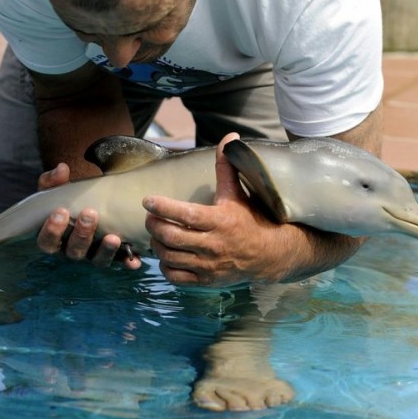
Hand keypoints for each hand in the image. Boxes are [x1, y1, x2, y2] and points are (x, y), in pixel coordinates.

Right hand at [36, 163, 141, 268]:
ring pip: (96, 260)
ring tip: (113, 238)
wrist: (91, 203)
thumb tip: (62, 169)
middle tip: (90, 214)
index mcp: (55, 237)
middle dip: (81, 234)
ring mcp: (93, 255)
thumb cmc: (69, 199)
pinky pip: (120, 263)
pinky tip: (134, 260)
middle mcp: (73, 250)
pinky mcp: (113, 256)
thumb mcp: (57, 190)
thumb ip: (54, 181)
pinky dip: (127, 262)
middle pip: (73, 251)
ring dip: (105, 250)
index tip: (61, 211)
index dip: (52, 230)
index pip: (47, 241)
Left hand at [143, 133, 301, 286]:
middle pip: (171, 237)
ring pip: (170, 257)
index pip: (185, 215)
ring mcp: (209, 266)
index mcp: (220, 220)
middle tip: (150, 217)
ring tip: (156, 234)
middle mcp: (214, 245)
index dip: (162, 207)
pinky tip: (167, 254)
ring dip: (157, 245)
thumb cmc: (250, 218)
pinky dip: (165, 266)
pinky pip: (176, 277)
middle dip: (154, 225)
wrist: (270, 254)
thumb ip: (227, 166)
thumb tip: (230, 137)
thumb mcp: (238, 192)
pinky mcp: (207, 281)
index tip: (148, 200)